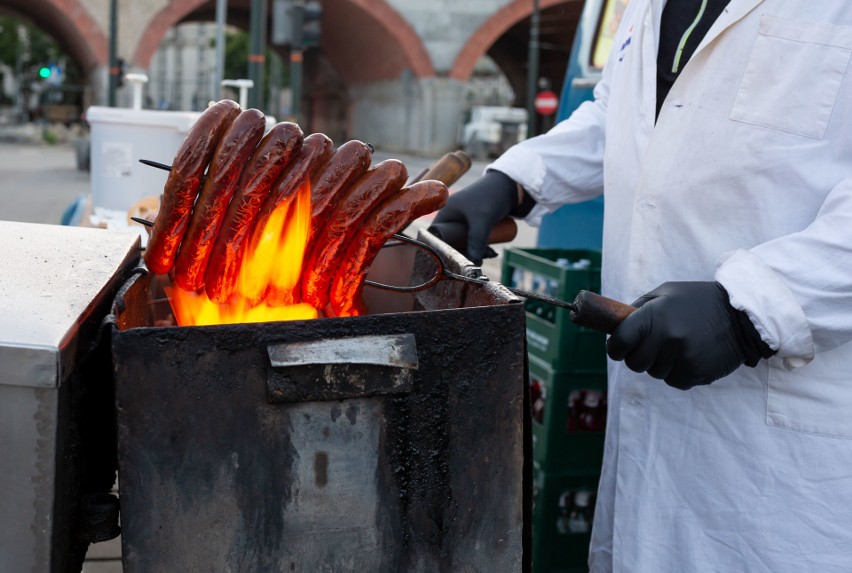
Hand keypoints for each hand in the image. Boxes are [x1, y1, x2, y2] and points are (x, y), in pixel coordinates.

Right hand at [428, 170, 518, 264]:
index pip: (437, 237)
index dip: (444, 251)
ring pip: (465, 243)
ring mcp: (462, 221)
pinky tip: (491, 252)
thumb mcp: (482, 220)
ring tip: (492, 253)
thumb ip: (476, 241)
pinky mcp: (473, 224)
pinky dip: (480, 247)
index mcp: (445, 213)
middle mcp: (451, 217)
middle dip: (465, 253)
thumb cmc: (492, 197)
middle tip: (481, 259)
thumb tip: (473, 264)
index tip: (459, 261)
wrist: (510, 186)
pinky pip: (472, 240)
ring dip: (476, 252)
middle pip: (452, 243)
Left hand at [606, 282, 773, 389]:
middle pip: (634, 363)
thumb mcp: (666, 293)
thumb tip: (616, 326)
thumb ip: (639, 308)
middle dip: (638, 356)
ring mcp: (682, 358)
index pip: (618, 343)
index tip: (620, 346)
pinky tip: (690, 356)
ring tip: (678, 346)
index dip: (616, 347)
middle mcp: (666, 339)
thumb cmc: (699, 301)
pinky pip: (674, 381)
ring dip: (660, 363)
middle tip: (652, 345)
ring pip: (654, 373)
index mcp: (654, 316)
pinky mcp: (697, 373)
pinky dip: (678, 372)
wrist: (743, 315)